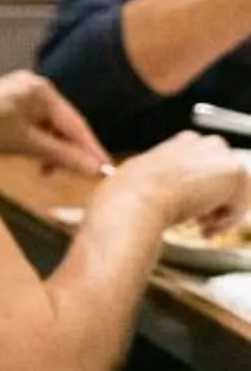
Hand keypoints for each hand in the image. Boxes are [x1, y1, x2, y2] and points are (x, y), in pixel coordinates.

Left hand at [0, 70, 110, 177]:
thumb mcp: (24, 144)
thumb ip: (61, 155)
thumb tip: (94, 169)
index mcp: (41, 90)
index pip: (75, 123)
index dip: (91, 148)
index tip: (106, 170)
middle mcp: (34, 86)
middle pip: (63, 124)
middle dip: (71, 151)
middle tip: (81, 176)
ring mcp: (20, 93)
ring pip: (49, 127)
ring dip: (52, 150)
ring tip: (50, 173)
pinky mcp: (8, 103)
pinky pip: (34, 125)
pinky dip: (38, 143)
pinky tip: (37, 161)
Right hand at [107, 131, 250, 239]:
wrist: (135, 200)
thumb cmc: (130, 194)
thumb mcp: (148, 181)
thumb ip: (170, 182)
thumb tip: (181, 196)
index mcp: (184, 142)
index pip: (209, 166)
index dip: (205, 192)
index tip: (196, 211)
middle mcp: (205, 143)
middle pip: (228, 177)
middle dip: (219, 201)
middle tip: (201, 223)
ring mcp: (222, 155)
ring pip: (239, 191)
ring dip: (223, 213)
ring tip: (201, 228)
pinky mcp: (234, 171)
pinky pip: (241, 204)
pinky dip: (226, 221)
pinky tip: (204, 227)